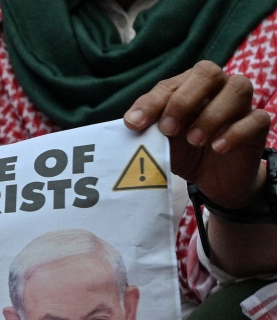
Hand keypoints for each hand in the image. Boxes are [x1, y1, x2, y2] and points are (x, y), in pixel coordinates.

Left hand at [124, 60, 271, 209]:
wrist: (213, 179)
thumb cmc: (184, 152)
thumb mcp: (162, 143)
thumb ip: (149, 130)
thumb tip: (130, 123)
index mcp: (188, 88)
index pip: (170, 84)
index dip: (152, 102)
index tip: (134, 124)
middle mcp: (217, 88)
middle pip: (208, 72)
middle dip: (183, 99)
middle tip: (168, 129)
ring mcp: (241, 105)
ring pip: (238, 88)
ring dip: (211, 114)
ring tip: (194, 141)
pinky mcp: (258, 125)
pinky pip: (256, 118)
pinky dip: (235, 132)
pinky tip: (218, 148)